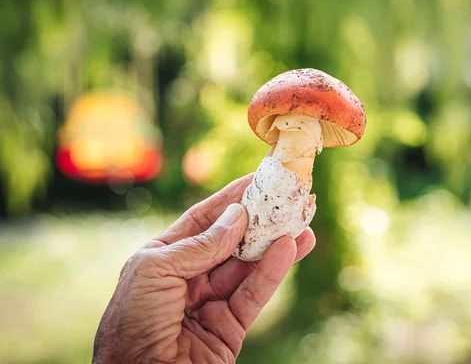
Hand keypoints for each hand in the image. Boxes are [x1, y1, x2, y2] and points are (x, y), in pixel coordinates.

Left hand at [92, 174, 315, 362]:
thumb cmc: (131, 324)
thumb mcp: (156, 271)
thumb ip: (200, 245)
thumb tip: (237, 216)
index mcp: (163, 259)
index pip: (202, 221)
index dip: (229, 200)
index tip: (255, 179)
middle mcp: (188, 278)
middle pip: (230, 242)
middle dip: (258, 221)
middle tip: (286, 199)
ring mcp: (210, 304)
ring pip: (248, 267)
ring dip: (274, 245)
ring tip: (301, 223)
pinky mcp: (230, 329)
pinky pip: (254, 294)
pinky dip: (272, 272)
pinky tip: (289, 250)